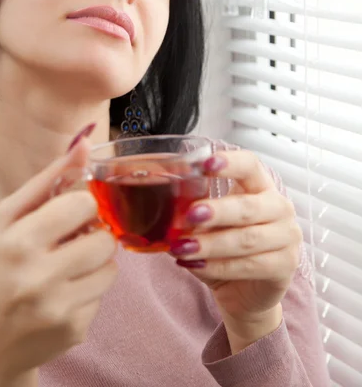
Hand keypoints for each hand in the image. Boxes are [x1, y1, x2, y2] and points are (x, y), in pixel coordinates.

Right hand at [0, 138, 116, 385]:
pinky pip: (103, 297)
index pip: (83, 205)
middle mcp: (37, 277)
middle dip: (93, 236)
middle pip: (104, 238)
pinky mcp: (74, 331)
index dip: (82, 207)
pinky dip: (89, 292)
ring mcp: (58, 309)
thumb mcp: (9, 219)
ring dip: (96, 264)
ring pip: (112, 268)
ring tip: (69, 269)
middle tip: (72, 243)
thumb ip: (49, 179)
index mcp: (18, 242)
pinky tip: (64, 296)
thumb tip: (86, 143)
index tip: (70, 216)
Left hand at [170, 150, 301, 350]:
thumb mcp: (208, 225)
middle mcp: (279, 207)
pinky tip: (195, 266)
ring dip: (211, 244)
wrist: (244, 291)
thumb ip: (193, 213)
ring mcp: (287, 236)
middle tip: (190, 214)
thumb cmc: (225, 248)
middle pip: (248, 206)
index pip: (250, 165)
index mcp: (260, 185)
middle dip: (217, 211)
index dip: (229, 163)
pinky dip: (219, 266)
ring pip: (247, 239)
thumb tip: (165, 211)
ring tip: (182, 248)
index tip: (205, 164)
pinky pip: (250, 265)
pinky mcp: (286, 265)